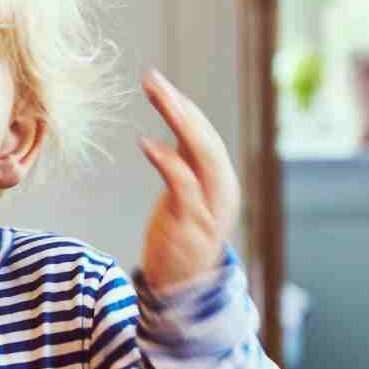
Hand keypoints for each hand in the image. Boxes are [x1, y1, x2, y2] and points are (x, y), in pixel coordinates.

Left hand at [136, 69, 240, 292]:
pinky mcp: (190, 224)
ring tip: (157, 97)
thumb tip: (176, 121)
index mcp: (221, 180)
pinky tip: (146, 142)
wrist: (183, 288)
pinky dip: (167, 160)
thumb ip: (184, 160)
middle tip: (154, 80)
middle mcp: (222, 190)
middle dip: (182, 107)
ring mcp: (209, 207)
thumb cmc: (181, 235)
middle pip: (207, 139)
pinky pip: (183, 186)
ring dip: (180, 122)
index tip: (157, 83)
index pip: (204, 135)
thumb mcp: (184, 192)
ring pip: (204, 156)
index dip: (183, 107)